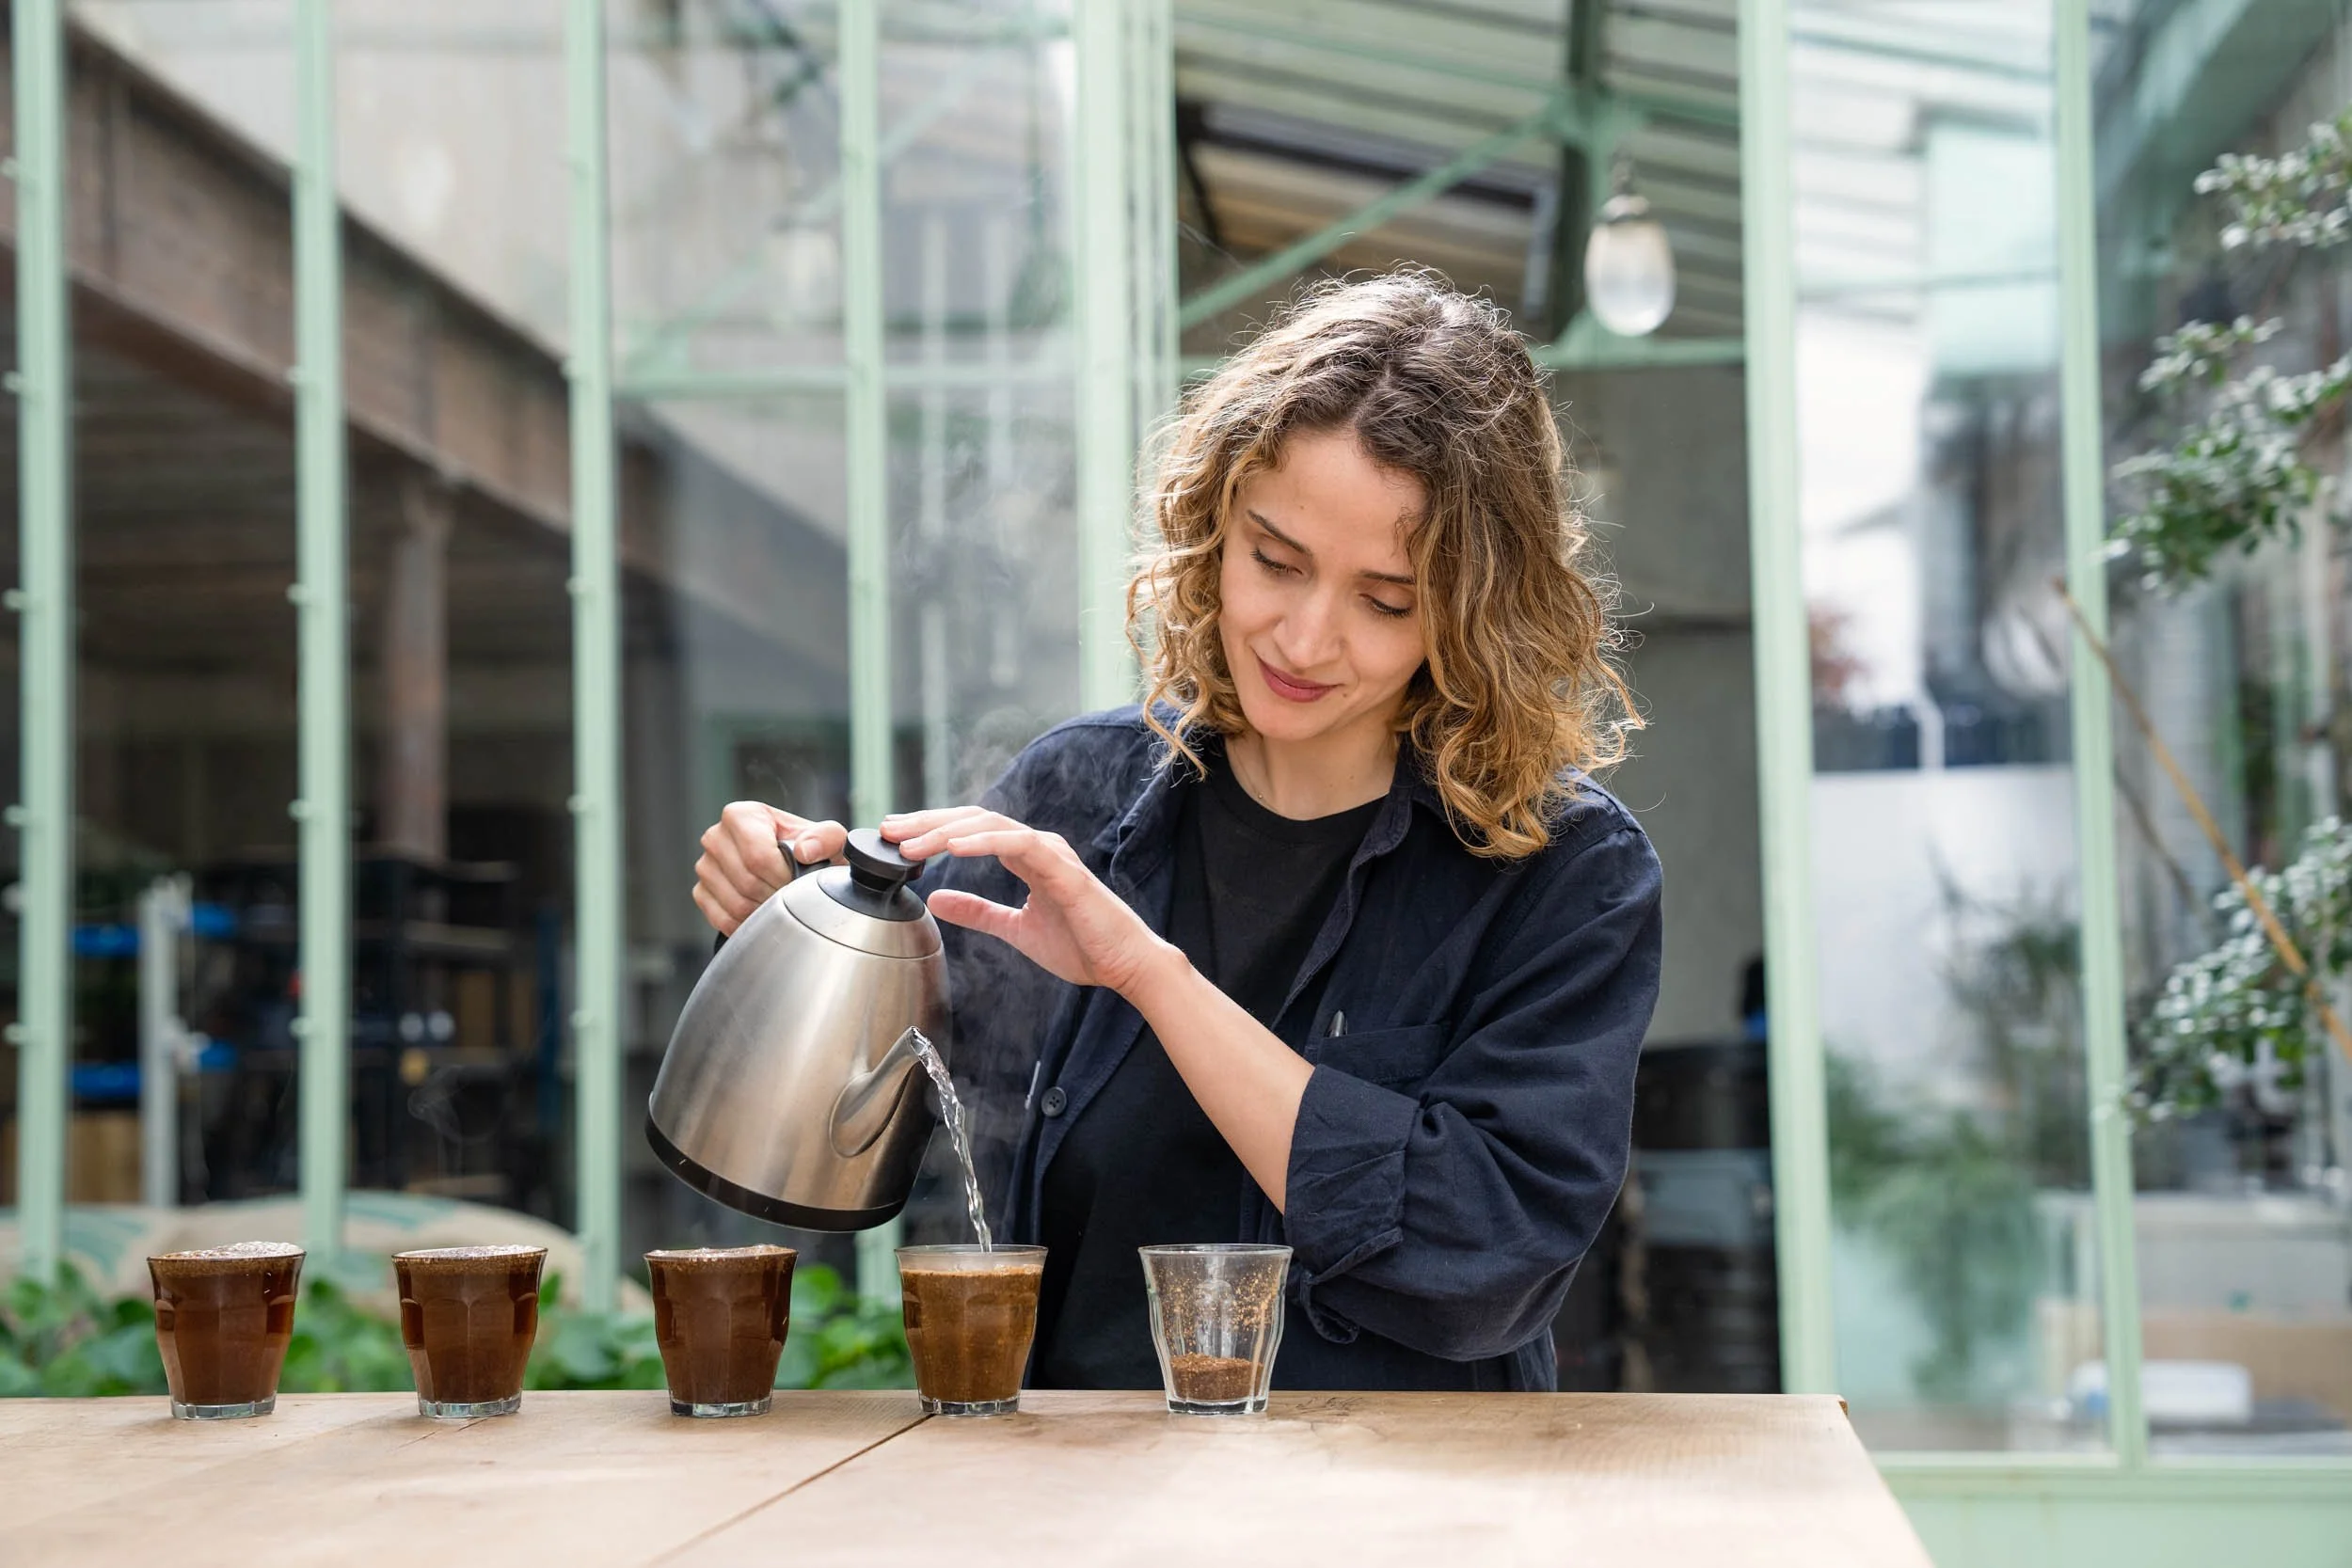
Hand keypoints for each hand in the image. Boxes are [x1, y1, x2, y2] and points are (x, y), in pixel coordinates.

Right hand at [693, 802, 848, 935]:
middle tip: (791, 895)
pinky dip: (747, 924)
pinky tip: (762, 914)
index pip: (757, 855)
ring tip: (779, 902)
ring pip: (735, 903)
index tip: (796, 880)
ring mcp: (706, 866)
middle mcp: (717, 836)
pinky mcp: (701, 892)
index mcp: (742, 816)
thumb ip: (826, 837)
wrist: (796, 867)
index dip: (781, 875)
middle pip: (746, 881)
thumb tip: (805, 851)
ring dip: (763, 912)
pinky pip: (722, 919)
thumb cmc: (809, 851)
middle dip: (775, 895)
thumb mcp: (829, 838)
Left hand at [884, 808, 1181, 996]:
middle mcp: (1036, 846)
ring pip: (990, 826)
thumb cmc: (1081, 946)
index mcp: (1026, 857)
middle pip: (973, 819)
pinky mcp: (1062, 870)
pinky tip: (953, 848)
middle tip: (888, 830)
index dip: (931, 829)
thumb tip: (935, 898)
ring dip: (946, 832)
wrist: (1123, 966)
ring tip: (911, 844)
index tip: (894, 837)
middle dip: (927, 823)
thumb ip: (978, 911)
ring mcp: (1050, 853)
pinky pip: (1018, 845)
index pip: (970, 830)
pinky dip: (983, 842)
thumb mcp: (1016, 929)